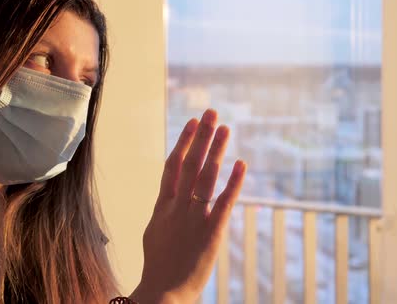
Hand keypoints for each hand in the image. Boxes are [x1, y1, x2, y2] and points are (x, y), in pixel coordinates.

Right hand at [131, 109, 246, 303]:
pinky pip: (224, 202)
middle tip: (212, 112)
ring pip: (206, 177)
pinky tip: (241, 163)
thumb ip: (164, 208)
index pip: (173, 166)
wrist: (164, 293)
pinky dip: (233, 182)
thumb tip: (170, 192)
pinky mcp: (212, 232)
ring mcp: (194, 218)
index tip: (193, 123)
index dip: (183, 142)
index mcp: (162, 206)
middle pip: (190, 164)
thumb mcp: (155, 230)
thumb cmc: (159, 263)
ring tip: (225, 128)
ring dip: (216, 150)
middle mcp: (177, 207)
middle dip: (201, 136)